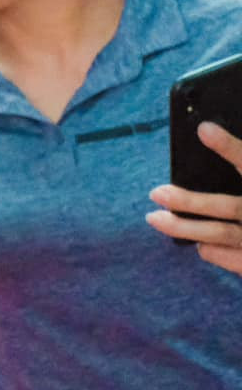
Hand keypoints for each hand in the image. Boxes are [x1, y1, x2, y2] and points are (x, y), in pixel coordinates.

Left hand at [148, 122, 241, 272]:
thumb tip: (212, 133)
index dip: (229, 147)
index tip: (202, 129)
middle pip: (233, 208)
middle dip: (192, 201)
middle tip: (157, 192)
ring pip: (225, 235)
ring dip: (187, 228)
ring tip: (155, 218)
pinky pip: (235, 261)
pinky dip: (213, 251)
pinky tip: (198, 244)